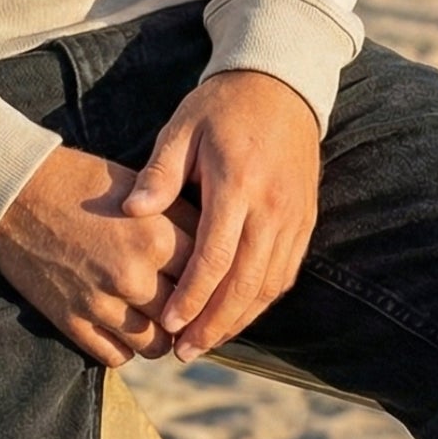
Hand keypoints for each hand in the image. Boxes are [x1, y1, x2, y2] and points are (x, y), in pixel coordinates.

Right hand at [0, 146, 197, 367]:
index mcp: (155, 236)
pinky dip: (127, 347)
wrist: (14, 191)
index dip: (213, 277)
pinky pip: (118, 356)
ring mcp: (101, 303)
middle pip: (186, 315)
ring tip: (157, 318)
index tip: (212, 278)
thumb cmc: (78, 181)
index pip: (209, 274)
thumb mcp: (136, 187)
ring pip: (157, 345)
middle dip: (190, 309)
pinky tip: (124, 325)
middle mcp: (133, 275)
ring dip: (161, 334)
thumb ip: (176, 219)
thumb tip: (214, 244)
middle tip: (188, 304)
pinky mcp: (73, 322)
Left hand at [122, 70, 320, 361]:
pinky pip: (286, 273)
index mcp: (237, 184)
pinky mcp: (306, 220)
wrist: (280, 86)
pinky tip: (237, 314)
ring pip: (269, 285)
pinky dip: (261, 300)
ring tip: (206, 343)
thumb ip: (160, 173)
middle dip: (214, 323)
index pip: (216, 256)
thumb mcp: (182, 128)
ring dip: (238, 320)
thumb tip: (131, 211)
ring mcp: (294, 216)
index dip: (192, 296)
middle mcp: (272, 207)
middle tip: (183, 352)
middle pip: (245, 282)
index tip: (168, 323)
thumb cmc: (221, 107)